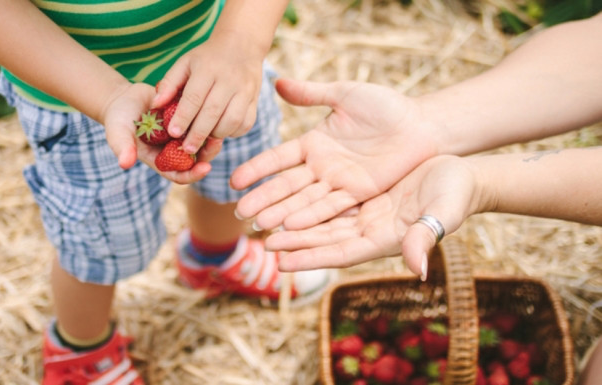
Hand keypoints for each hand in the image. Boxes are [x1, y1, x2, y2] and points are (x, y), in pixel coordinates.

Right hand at [101, 82, 222, 183]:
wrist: (123, 98)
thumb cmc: (118, 119)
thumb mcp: (118, 133)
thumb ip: (122, 147)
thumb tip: (124, 163)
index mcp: (160, 160)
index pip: (179, 175)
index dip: (193, 174)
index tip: (205, 168)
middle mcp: (174, 150)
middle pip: (196, 159)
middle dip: (208, 153)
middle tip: (216, 143)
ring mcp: (181, 134)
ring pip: (202, 140)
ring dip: (211, 135)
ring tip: (218, 125)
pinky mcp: (186, 118)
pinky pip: (200, 121)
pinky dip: (207, 117)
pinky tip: (213, 109)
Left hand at [153, 30, 263, 154]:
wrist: (242, 45)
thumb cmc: (207, 59)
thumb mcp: (185, 63)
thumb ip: (169, 83)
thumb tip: (155, 105)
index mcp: (208, 69)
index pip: (194, 97)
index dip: (183, 117)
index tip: (173, 133)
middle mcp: (229, 79)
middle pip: (213, 112)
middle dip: (199, 133)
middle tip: (187, 148)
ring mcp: (245, 90)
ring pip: (232, 120)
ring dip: (217, 134)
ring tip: (205, 139)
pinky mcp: (255, 100)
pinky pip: (246, 123)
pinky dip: (233, 133)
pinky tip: (221, 131)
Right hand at [230, 78, 439, 230]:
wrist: (421, 124)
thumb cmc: (386, 106)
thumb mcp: (345, 94)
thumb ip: (311, 93)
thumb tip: (275, 82)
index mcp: (314, 143)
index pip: (278, 159)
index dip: (257, 170)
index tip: (234, 182)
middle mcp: (322, 166)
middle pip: (286, 185)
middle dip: (262, 199)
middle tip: (239, 212)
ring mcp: (339, 182)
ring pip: (304, 200)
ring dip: (281, 213)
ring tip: (257, 225)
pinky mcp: (358, 194)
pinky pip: (330, 207)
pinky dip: (310, 217)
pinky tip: (289, 227)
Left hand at [265, 155, 479, 276]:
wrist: (462, 175)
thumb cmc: (457, 195)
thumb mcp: (442, 214)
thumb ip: (425, 238)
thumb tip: (418, 270)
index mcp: (383, 239)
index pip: (339, 253)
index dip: (311, 258)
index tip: (282, 263)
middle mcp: (369, 229)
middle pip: (324, 238)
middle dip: (294, 241)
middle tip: (262, 241)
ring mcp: (365, 212)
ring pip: (322, 218)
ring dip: (295, 222)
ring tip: (266, 222)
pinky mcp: (364, 193)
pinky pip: (330, 198)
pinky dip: (309, 201)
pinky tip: (288, 199)